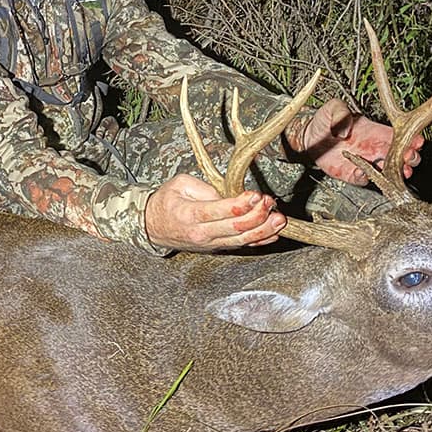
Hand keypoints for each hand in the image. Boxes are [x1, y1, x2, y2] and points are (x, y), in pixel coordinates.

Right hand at [144, 173, 285, 251]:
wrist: (152, 226)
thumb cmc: (166, 202)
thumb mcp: (179, 184)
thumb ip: (204, 188)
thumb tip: (228, 194)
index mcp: (189, 214)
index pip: (219, 211)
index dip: (241, 204)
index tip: (256, 195)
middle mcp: (201, 233)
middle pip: (235, 227)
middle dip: (257, 215)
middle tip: (270, 203)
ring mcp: (210, 244)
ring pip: (241, 240)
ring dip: (263, 230)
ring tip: (279, 219)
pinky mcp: (216, 248)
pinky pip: (241, 246)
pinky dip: (259, 241)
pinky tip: (273, 234)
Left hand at [300, 99, 423, 185]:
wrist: (308, 136)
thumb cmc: (324, 121)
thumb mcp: (332, 107)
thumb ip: (340, 111)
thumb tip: (347, 129)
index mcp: (374, 131)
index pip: (398, 136)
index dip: (410, 139)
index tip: (417, 141)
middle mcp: (372, 148)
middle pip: (399, 155)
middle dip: (409, 157)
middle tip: (410, 157)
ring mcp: (364, 162)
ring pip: (387, 171)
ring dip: (395, 172)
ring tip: (400, 171)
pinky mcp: (351, 173)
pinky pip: (364, 179)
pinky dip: (366, 178)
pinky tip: (366, 173)